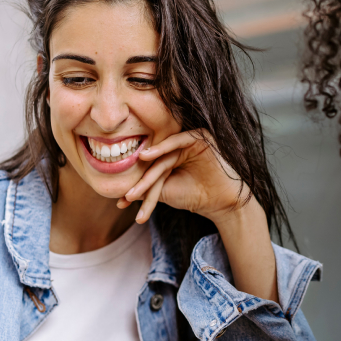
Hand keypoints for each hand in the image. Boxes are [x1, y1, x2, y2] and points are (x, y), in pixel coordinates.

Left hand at [125, 129, 278, 302]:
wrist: (222, 203)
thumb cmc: (196, 196)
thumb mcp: (165, 192)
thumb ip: (146, 186)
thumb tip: (118, 190)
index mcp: (171, 157)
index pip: (150, 170)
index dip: (136, 186)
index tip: (120, 203)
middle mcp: (179, 147)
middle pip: (155, 163)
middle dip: (141, 183)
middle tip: (127, 198)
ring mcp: (190, 141)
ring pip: (164, 156)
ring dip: (148, 172)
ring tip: (134, 189)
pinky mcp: (200, 136)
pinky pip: (178, 140)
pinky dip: (162, 147)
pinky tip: (146, 156)